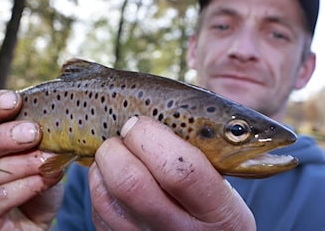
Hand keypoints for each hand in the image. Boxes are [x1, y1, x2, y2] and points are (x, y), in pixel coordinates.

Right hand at [0, 90, 63, 230]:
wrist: (35, 224)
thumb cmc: (35, 187)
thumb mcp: (42, 157)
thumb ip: (41, 141)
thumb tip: (57, 121)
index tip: (15, 100)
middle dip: (7, 136)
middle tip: (34, 133)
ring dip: (24, 165)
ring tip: (49, 162)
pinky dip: (25, 187)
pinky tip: (43, 180)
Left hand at [89, 116, 255, 229]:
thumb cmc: (215, 202)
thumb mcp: (226, 181)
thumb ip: (202, 149)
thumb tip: (153, 111)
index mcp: (219, 213)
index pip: (180, 171)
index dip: (150, 138)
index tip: (140, 124)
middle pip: (131, 185)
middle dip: (117, 148)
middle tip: (123, 136)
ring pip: (105, 197)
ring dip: (102, 164)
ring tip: (117, 154)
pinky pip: (98, 211)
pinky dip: (99, 184)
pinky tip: (113, 176)